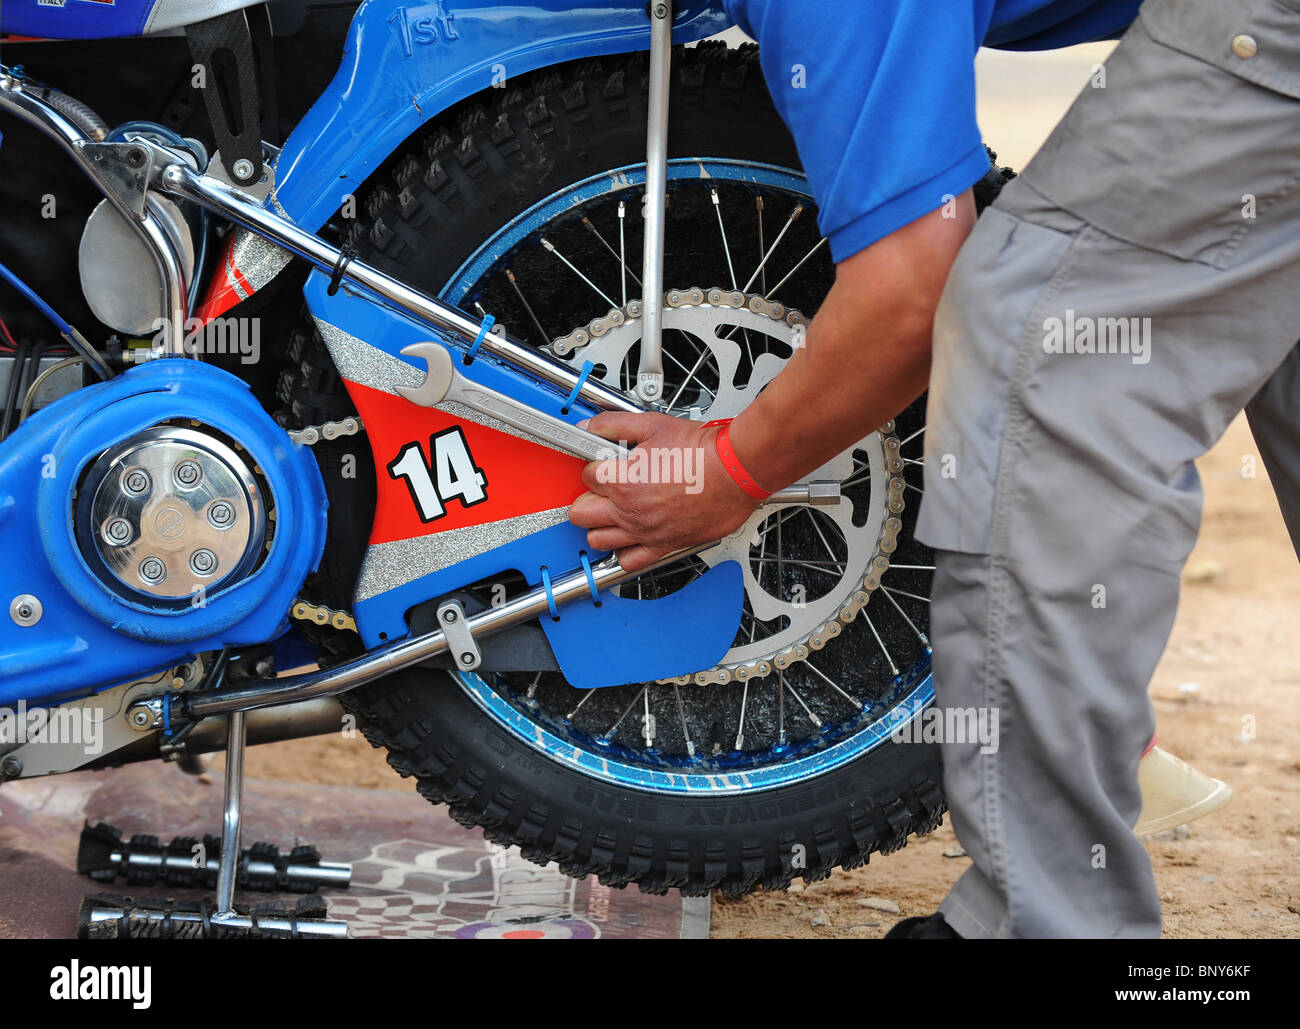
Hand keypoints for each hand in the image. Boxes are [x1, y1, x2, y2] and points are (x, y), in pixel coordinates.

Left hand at [569, 411, 760, 571]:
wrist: (735, 471)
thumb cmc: (703, 452)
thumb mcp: (653, 424)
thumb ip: (613, 424)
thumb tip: (589, 427)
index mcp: (624, 481)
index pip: (586, 476)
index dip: (594, 466)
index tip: (604, 463)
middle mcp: (630, 511)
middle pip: (581, 513)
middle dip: (588, 497)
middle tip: (603, 488)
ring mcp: (645, 532)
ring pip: (598, 540)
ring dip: (600, 525)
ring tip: (612, 511)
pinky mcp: (664, 546)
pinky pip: (629, 561)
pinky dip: (623, 552)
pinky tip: (628, 537)